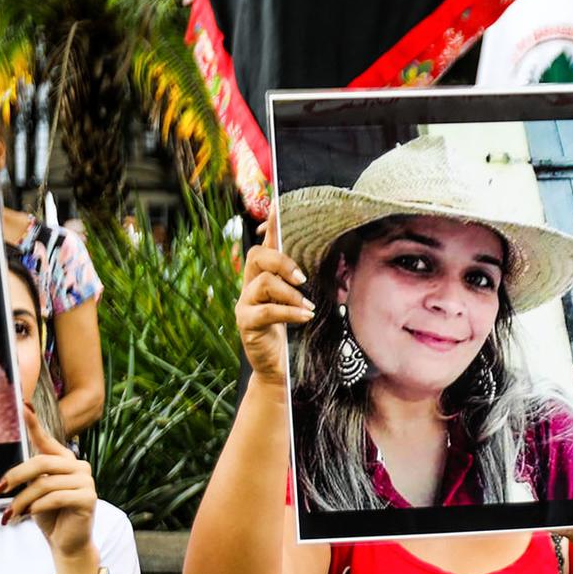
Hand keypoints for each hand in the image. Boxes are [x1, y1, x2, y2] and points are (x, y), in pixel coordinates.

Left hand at [0, 407, 99, 558]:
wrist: (67, 543)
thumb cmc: (50, 515)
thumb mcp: (36, 491)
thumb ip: (32, 475)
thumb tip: (11, 469)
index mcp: (66, 461)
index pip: (47, 440)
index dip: (35, 423)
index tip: (23, 406)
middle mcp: (80, 466)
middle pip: (42, 462)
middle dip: (16, 476)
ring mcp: (87, 482)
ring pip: (45, 483)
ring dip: (23, 499)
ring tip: (12, 512)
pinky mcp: (88, 499)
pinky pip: (55, 497)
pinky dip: (37, 506)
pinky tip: (30, 514)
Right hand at [234, 230, 313, 386]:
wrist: (279, 371)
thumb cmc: (292, 336)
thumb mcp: (299, 305)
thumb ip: (303, 285)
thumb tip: (327, 261)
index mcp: (263, 277)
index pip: (265, 244)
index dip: (271, 224)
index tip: (279, 202)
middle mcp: (249, 286)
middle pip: (257, 256)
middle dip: (281, 261)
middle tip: (303, 278)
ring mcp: (245, 304)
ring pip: (262, 282)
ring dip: (289, 292)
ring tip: (307, 306)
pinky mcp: (246, 323)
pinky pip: (266, 310)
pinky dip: (288, 311)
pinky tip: (304, 317)